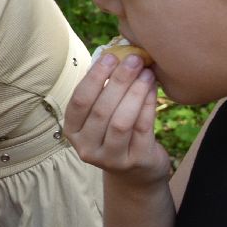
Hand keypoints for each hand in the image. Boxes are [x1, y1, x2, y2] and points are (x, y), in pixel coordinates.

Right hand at [64, 53, 171, 186]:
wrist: (136, 173)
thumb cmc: (116, 133)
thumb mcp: (101, 116)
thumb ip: (102, 90)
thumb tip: (115, 54)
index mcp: (72, 131)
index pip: (79, 101)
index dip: (94, 77)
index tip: (111, 57)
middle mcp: (86, 148)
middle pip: (101, 110)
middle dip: (119, 80)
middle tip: (134, 59)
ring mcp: (110, 158)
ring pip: (121, 121)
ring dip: (135, 92)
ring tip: (146, 72)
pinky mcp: (135, 161)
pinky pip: (142, 128)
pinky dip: (147, 105)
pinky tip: (153, 89)